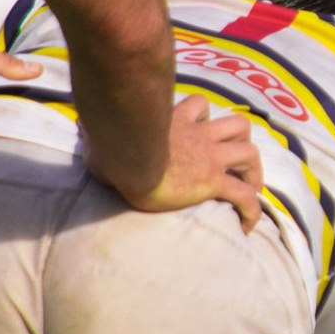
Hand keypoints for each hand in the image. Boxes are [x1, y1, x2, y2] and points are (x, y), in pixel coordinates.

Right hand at [113, 96, 263, 230]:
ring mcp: (209, 157)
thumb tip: (81, 126)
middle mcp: (199, 135)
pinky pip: (244, 196)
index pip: (198, 107)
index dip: (205, 118)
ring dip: (253, 172)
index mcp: (175, 121)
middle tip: (237, 165)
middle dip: (242, 144)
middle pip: (238, 126)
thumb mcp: (103, 132)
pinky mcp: (212, 181)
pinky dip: (251, 210)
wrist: (126, 158)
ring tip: (249, 190)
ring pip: (249, 154)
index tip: (204, 133)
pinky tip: (248, 226)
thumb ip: (98, 130)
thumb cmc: (111, 145)